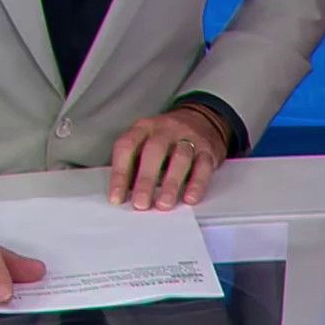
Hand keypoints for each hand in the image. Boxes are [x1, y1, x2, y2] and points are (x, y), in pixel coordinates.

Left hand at [108, 106, 226, 210]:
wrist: (203, 120)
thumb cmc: (166, 140)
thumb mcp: (145, 142)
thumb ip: (134, 164)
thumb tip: (122, 196)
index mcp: (144, 128)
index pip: (127, 146)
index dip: (120, 173)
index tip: (116, 198)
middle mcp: (165, 129)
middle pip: (154, 150)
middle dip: (146, 179)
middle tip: (141, 204)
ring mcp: (189, 137)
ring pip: (180, 158)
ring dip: (171, 183)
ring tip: (163, 204)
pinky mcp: (208, 149)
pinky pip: (203, 166)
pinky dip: (197, 184)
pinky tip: (189, 198)